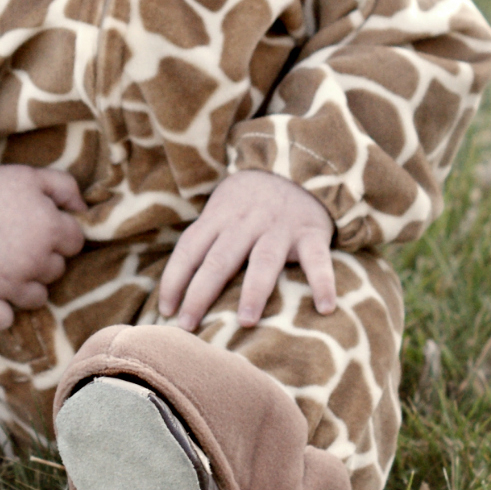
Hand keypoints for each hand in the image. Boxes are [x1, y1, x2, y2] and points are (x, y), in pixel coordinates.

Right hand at [0, 165, 87, 331]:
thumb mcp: (32, 175)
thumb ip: (66, 188)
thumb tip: (84, 209)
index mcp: (51, 229)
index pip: (75, 244)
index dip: (59, 235)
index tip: (39, 227)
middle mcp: (35, 260)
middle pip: (56, 271)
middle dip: (43, 259)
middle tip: (18, 243)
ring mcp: (8, 282)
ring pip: (37, 298)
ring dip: (27, 286)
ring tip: (7, 267)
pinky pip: (1, 320)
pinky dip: (0, 314)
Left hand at [160, 171, 337, 328]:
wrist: (298, 163)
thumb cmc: (252, 201)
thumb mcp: (223, 208)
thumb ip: (206, 239)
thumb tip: (175, 286)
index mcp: (220, 216)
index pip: (189, 249)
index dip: (174, 280)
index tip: (165, 311)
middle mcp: (247, 222)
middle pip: (219, 259)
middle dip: (200, 293)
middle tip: (188, 325)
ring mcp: (280, 227)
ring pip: (263, 260)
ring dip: (253, 291)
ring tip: (246, 321)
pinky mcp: (311, 233)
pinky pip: (317, 260)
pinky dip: (322, 282)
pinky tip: (325, 307)